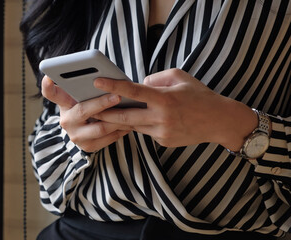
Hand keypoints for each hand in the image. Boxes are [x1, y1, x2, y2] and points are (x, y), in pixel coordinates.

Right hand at [41, 76, 130, 151]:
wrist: (88, 131)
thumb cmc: (89, 104)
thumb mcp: (82, 95)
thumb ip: (85, 86)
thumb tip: (102, 73)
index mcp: (63, 103)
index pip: (50, 93)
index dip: (47, 85)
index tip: (48, 77)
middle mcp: (66, 120)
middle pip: (82, 110)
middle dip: (101, 103)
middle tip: (117, 96)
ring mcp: (75, 135)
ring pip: (100, 127)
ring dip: (117, 118)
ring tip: (131, 109)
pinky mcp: (87, 147)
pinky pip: (107, 138)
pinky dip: (120, 130)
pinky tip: (130, 123)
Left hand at [91, 69, 256, 149]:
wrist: (220, 121)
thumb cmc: (199, 95)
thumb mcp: (179, 77)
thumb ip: (155, 79)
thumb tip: (137, 86)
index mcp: (164, 99)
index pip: (133, 91)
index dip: (113, 86)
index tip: (97, 81)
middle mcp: (161, 117)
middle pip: (124, 116)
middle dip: (104, 113)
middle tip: (88, 108)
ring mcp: (162, 132)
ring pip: (133, 126)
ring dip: (118, 120)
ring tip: (103, 113)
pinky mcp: (164, 142)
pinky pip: (145, 131)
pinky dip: (140, 125)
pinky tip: (138, 119)